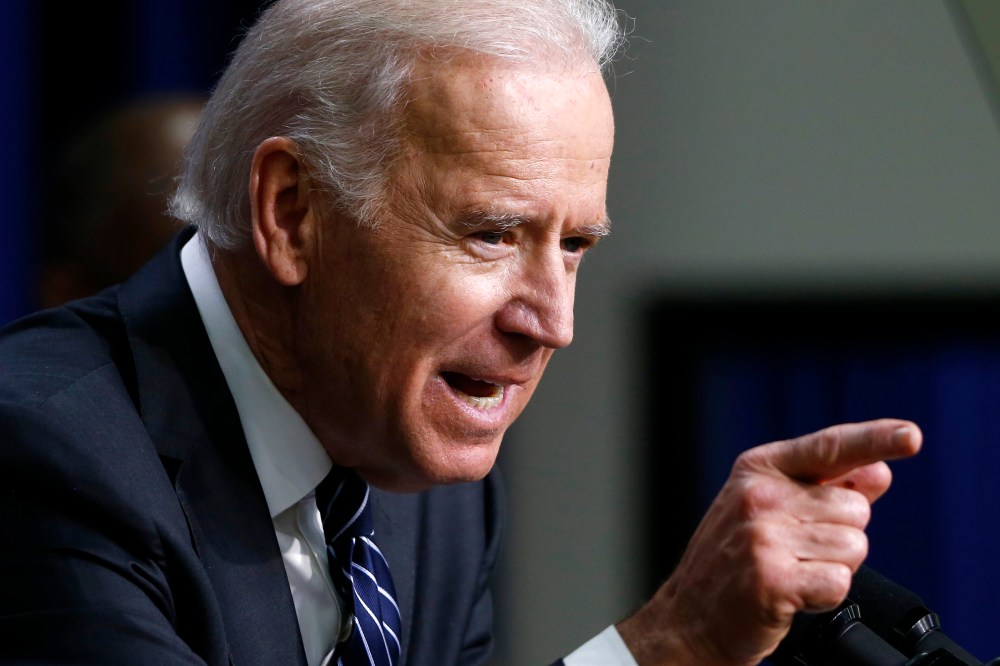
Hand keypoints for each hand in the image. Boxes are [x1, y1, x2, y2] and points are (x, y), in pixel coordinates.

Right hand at [616, 418, 921, 665]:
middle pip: (855, 508)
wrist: (689, 618)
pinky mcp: (771, 578)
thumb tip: (878, 471)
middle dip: (840, 536)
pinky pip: (839, 582)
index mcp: (758, 470)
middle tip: (796, 552)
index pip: (829, 446)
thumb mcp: (768, 510)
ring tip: (792, 572)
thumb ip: (826, 487)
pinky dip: (825, 596)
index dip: (875, 439)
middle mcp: (759, 495)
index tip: (910, 436)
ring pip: (854, 547)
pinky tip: (792, 594)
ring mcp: (762, 536)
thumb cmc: (732, 562)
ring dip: (833, 568)